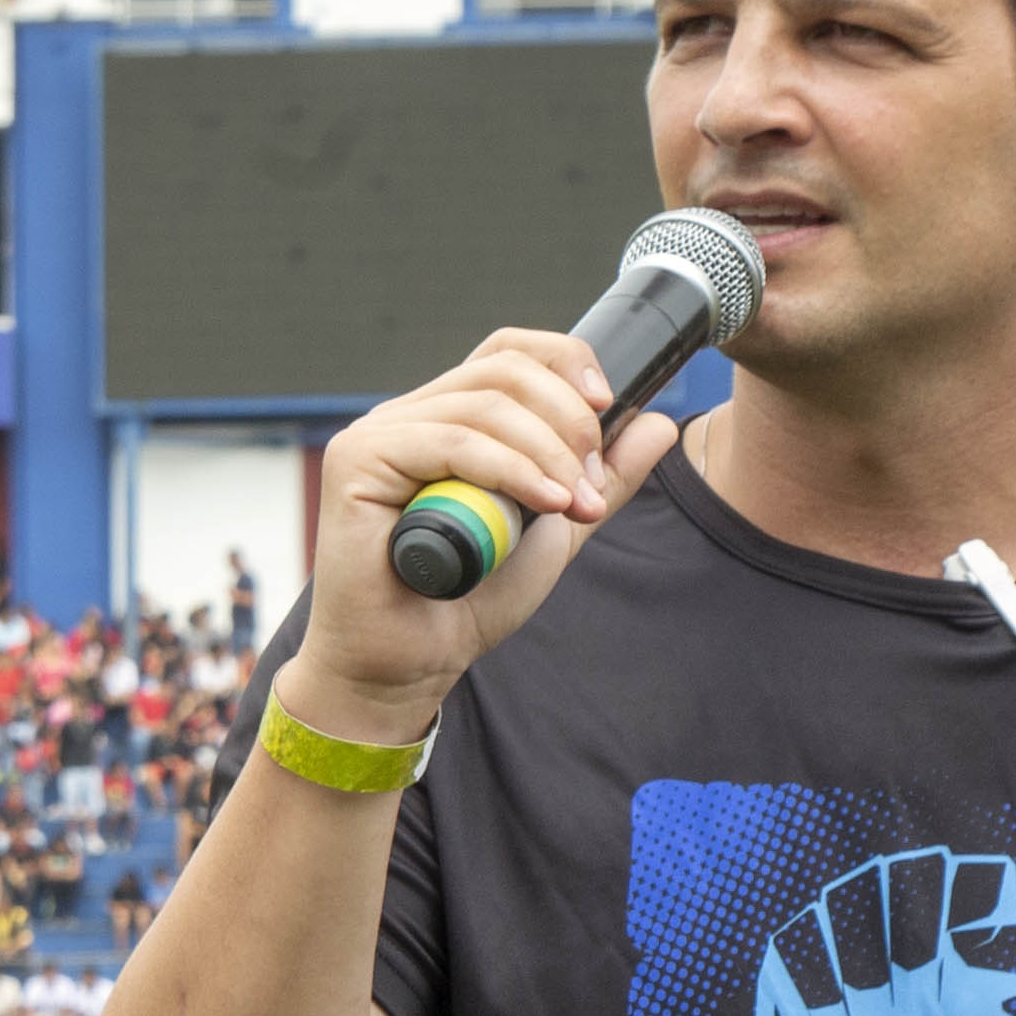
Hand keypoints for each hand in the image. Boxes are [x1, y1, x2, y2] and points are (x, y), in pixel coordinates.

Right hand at [285, 331, 688, 740]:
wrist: (410, 663)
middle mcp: (407, 416)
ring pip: (485, 406)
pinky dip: (509, 469)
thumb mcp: (555, 529)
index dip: (565, 363)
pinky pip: (452, 442)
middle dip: (567, 421)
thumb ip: (600, 479)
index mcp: (447, 419)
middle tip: (586, 487)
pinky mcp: (356, 461)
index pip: (508, 352)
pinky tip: (541, 503)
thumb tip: (659, 422)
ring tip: (569, 507)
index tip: (608, 408)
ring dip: (546, 454)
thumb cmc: (467, 600)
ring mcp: (378, 434)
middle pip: (504, 369)